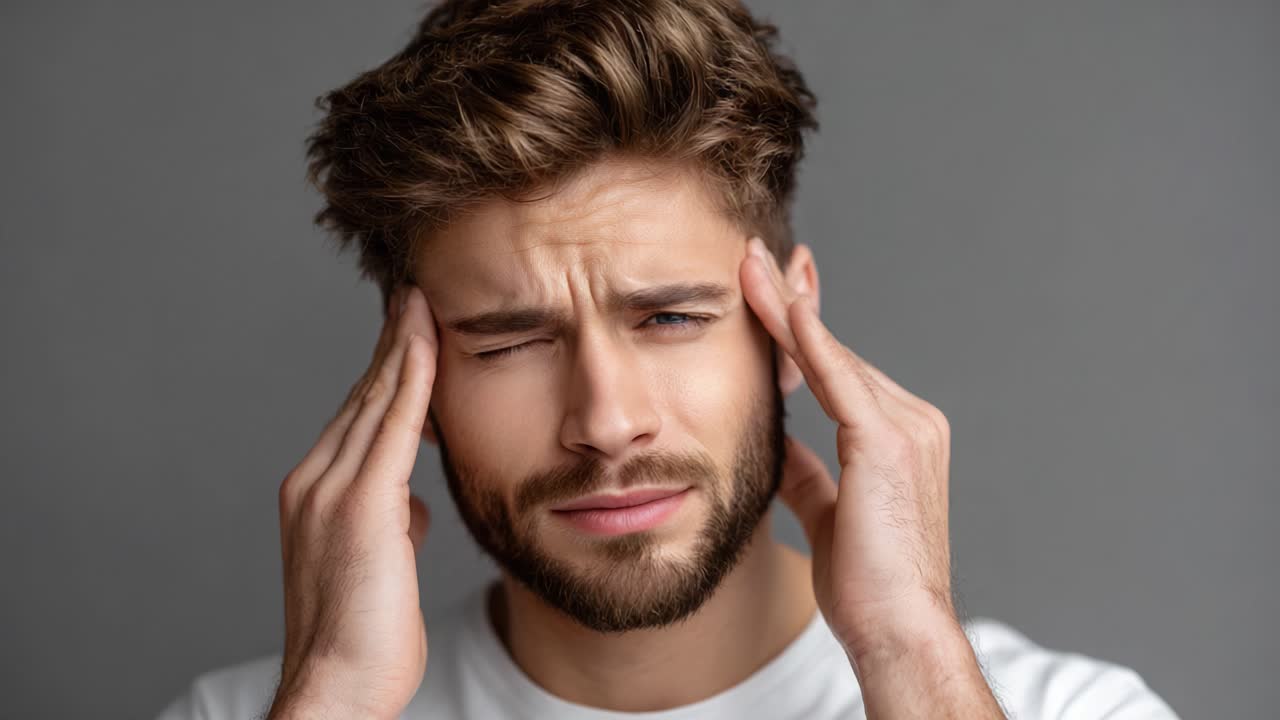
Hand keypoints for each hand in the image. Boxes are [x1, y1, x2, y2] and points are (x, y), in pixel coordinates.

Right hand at [269, 284, 437, 719]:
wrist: (336, 687)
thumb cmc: (363, 639)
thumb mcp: (378, 567)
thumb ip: (390, 523)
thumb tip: (411, 506)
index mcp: (316, 493)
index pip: (359, 416)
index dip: (386, 370)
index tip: (409, 330)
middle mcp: (314, 480)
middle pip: (363, 396)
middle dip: (393, 343)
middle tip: (416, 294)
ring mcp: (330, 490)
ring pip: (375, 400)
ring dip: (403, 346)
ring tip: (423, 300)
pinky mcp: (359, 506)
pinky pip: (393, 426)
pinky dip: (411, 380)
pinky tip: (429, 343)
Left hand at [740, 237, 957, 660]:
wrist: (897, 630)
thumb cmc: (868, 584)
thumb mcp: (825, 512)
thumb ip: (807, 471)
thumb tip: (776, 446)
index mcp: (899, 437)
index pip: (837, 369)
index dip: (802, 328)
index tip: (775, 291)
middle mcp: (910, 421)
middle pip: (833, 351)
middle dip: (791, 301)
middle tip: (755, 256)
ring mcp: (904, 428)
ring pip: (831, 355)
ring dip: (787, 307)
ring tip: (749, 266)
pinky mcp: (886, 443)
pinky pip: (838, 379)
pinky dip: (808, 339)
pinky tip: (782, 306)